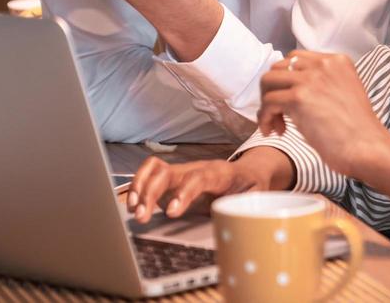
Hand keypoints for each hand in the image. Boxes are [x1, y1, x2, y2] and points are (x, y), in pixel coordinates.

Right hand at [127, 148, 293, 222]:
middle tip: (143, 216)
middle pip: (169, 172)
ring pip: (155, 169)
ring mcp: (182, 172)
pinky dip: (138, 186)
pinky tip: (133, 204)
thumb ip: (248, 205)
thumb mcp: (255, 197)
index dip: (184, 193)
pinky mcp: (172, 179)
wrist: (249, 172)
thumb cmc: (250, 187)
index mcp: (219, 174)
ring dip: (140, 188)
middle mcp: (196, 169)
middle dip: (152, 193)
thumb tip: (241, 220)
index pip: (198, 178)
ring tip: (134, 210)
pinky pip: (150, 174)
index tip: (172, 212)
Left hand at [258, 51, 389, 178]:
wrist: (367, 148)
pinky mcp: (299, 97)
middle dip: (274, 91)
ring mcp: (310, 79)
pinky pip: (267, 102)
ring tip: (277, 125)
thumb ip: (322, 84)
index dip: (287, 81)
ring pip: (268, 81)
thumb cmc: (358, 131)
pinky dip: (265, 118)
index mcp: (337, 61)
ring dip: (267, 104)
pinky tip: (275, 132)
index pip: (297, 59)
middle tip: (281, 116)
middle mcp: (323, 64)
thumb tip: (291, 91)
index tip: (291, 103)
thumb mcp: (344, 93)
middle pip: (279, 67)